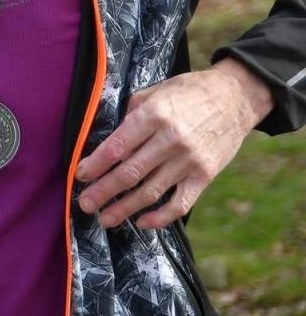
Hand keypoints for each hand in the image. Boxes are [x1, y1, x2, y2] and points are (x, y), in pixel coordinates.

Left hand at [74, 59, 272, 228]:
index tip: (79, 175)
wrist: (236, 97)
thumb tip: (109, 140)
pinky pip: (180, 203)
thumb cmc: (188, 93)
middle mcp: (170, 140)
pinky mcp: (205, 175)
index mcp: (153, 116)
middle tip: (84, 204)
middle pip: (129, 173)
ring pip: (150, 192)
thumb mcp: (155, 93)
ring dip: (124, 209)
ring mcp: (189, 160)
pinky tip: (142, 222)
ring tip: (105, 219)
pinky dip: (160, 217)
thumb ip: (131, 115)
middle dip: (102, 192)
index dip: (95, 165)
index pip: (116, 147)